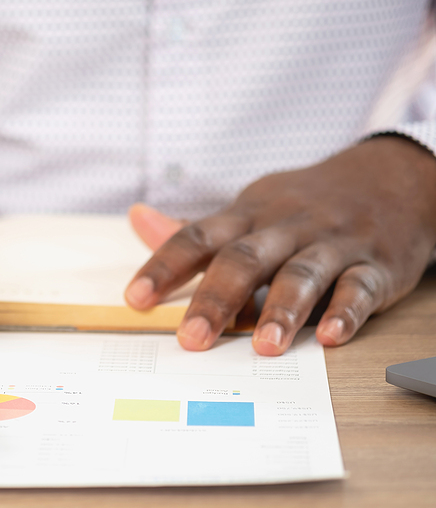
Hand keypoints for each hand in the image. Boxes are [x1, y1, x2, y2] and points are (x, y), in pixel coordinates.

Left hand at [125, 136, 435, 355]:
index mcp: (247, 215)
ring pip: (302, 274)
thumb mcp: (248, 208)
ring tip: (263, 346)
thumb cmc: (301, 206)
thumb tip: (137, 219)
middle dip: (216, 299)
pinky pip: (360, 288)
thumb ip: (196, 229)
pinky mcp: (376, 265)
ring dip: (281, 310)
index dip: (164, 267)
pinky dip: (345, 312)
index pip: (197, 237)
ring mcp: (331, 244)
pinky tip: (329, 337)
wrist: (389, 179)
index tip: (135, 299)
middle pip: (245, 259)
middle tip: (192, 339)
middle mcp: (286, 227)